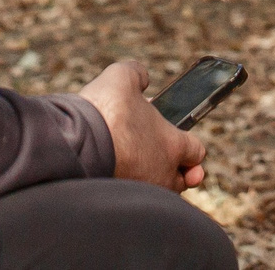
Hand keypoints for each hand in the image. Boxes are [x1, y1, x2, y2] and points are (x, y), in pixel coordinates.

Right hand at [78, 61, 206, 191]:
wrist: (77, 145)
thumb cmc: (106, 111)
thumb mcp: (122, 77)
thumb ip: (137, 74)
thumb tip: (141, 77)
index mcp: (173, 144)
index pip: (196, 151)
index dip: (190, 144)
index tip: (179, 137)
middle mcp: (163, 174)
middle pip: (182, 180)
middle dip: (177, 170)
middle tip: (162, 158)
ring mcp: (142, 190)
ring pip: (157, 191)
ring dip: (151, 178)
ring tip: (135, 165)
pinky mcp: (120, 200)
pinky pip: (132, 197)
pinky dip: (127, 186)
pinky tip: (113, 171)